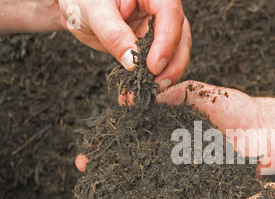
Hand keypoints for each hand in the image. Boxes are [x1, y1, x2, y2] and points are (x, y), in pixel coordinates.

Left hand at [59, 0, 190, 89]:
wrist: (73, 7)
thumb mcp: (95, 10)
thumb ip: (114, 34)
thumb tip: (133, 62)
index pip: (170, 16)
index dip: (167, 42)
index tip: (154, 66)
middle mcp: (160, 12)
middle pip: (180, 39)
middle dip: (171, 66)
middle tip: (156, 85)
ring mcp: (156, 31)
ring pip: (173, 57)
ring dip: (160, 79)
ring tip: (140, 94)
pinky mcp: (148, 49)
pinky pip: (154, 68)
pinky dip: (145, 83)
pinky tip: (132, 94)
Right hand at [79, 80, 274, 172]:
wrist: (268, 134)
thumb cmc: (236, 109)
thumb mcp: (200, 94)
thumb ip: (171, 95)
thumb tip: (134, 100)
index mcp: (170, 128)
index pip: (133, 134)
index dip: (110, 141)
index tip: (89, 149)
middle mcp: (173, 151)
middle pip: (135, 159)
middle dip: (109, 165)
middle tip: (85, 170)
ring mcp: (185, 170)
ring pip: (150, 179)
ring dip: (125, 185)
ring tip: (100, 191)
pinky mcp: (200, 186)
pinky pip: (174, 193)